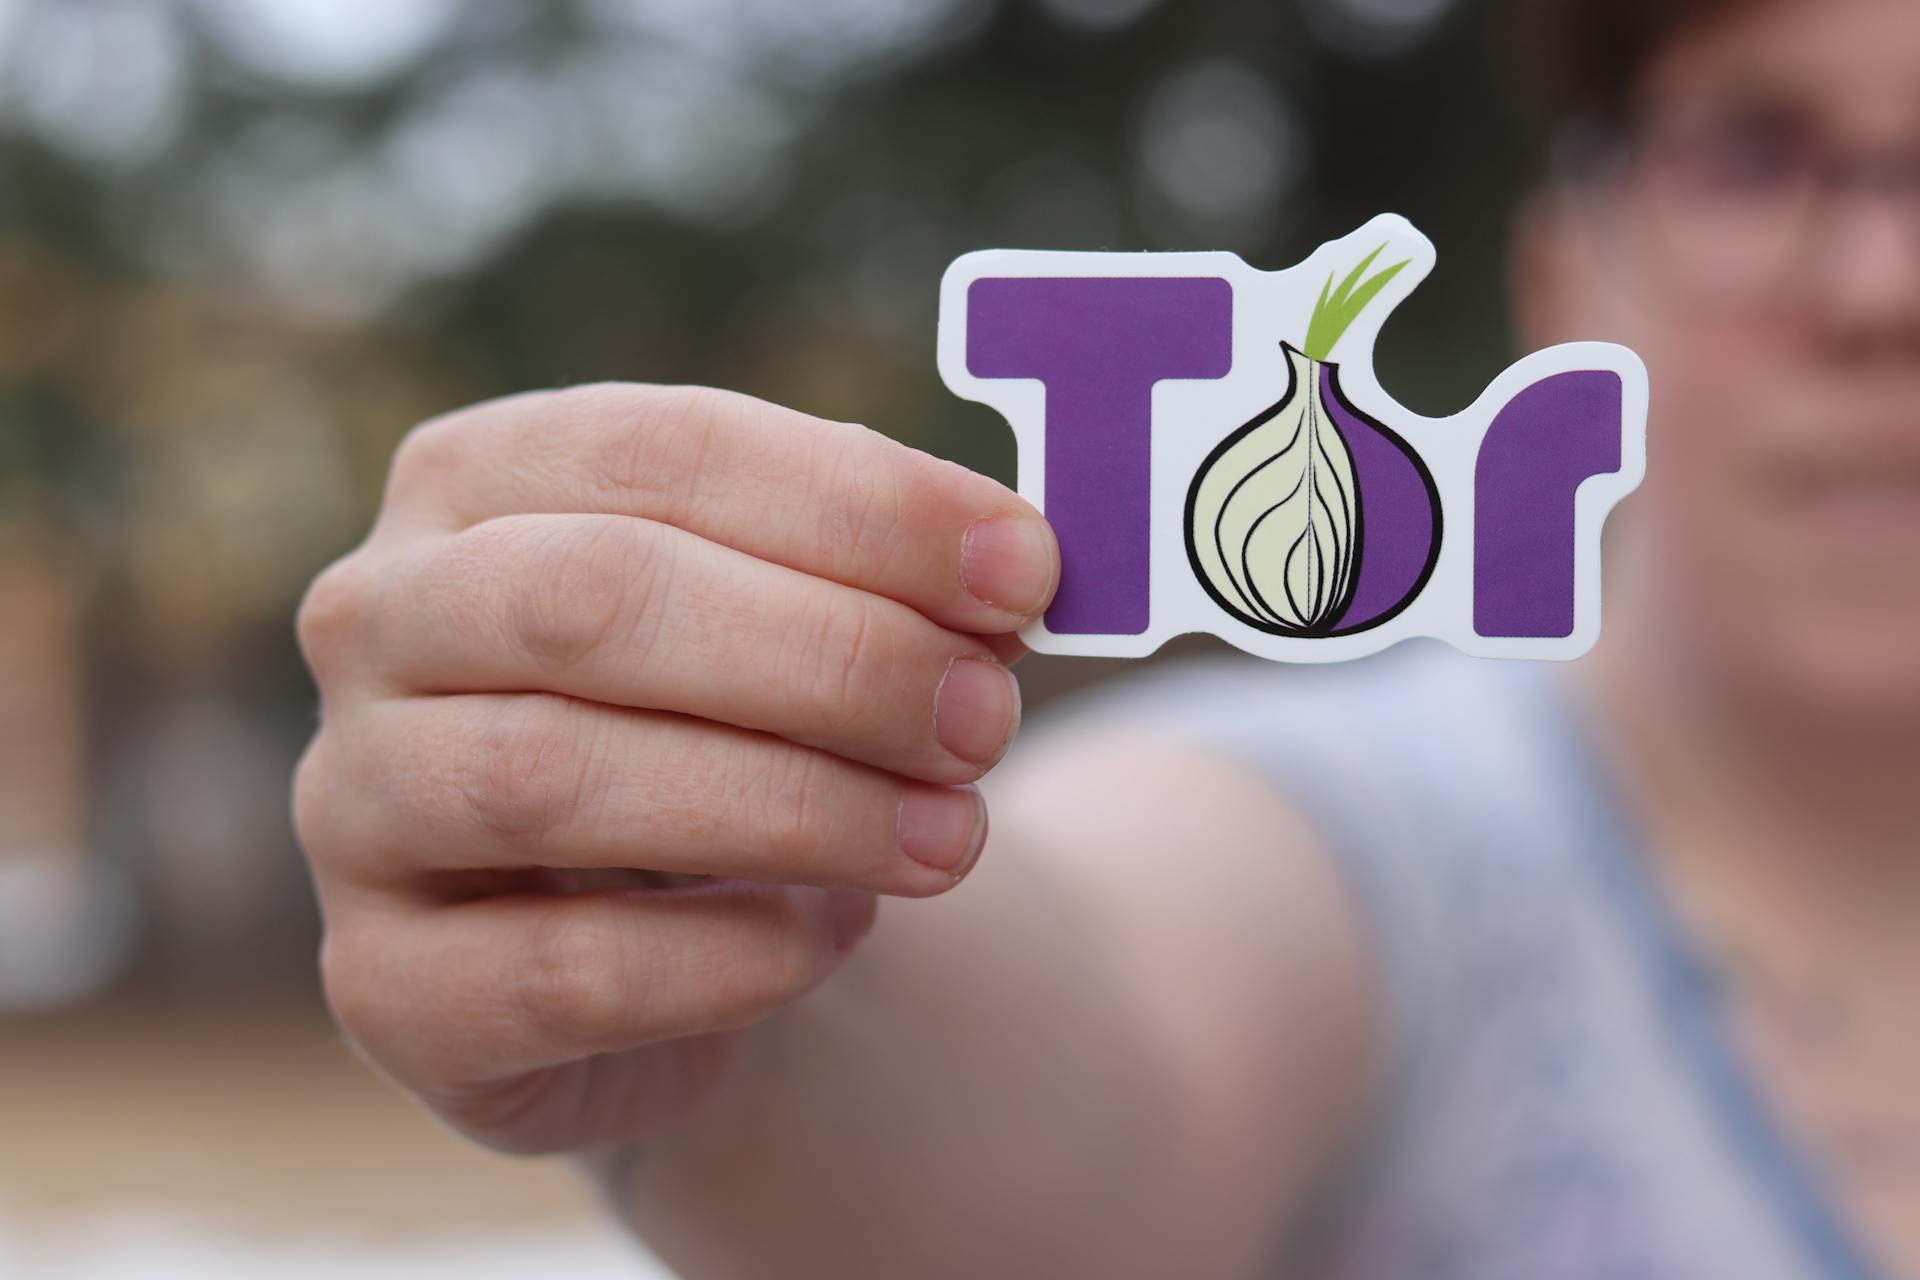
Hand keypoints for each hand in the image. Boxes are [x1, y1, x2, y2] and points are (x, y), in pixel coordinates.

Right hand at [291, 384, 1057, 1154]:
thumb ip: (883, 582)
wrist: (648, 929)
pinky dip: (726, 955)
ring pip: (553, 778)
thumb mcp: (797, 622)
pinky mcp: (386, 984)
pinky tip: (830, 936)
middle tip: (988, 719)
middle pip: (593, 602)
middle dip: (829, 658)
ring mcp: (353, 804)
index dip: (860, 506)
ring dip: (794, 807)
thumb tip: (1012, 566)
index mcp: (478, 480)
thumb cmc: (729, 728)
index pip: (664, 449)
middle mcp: (378, 620)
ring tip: (948, 837)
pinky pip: (557, 972)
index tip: (1024, 571)